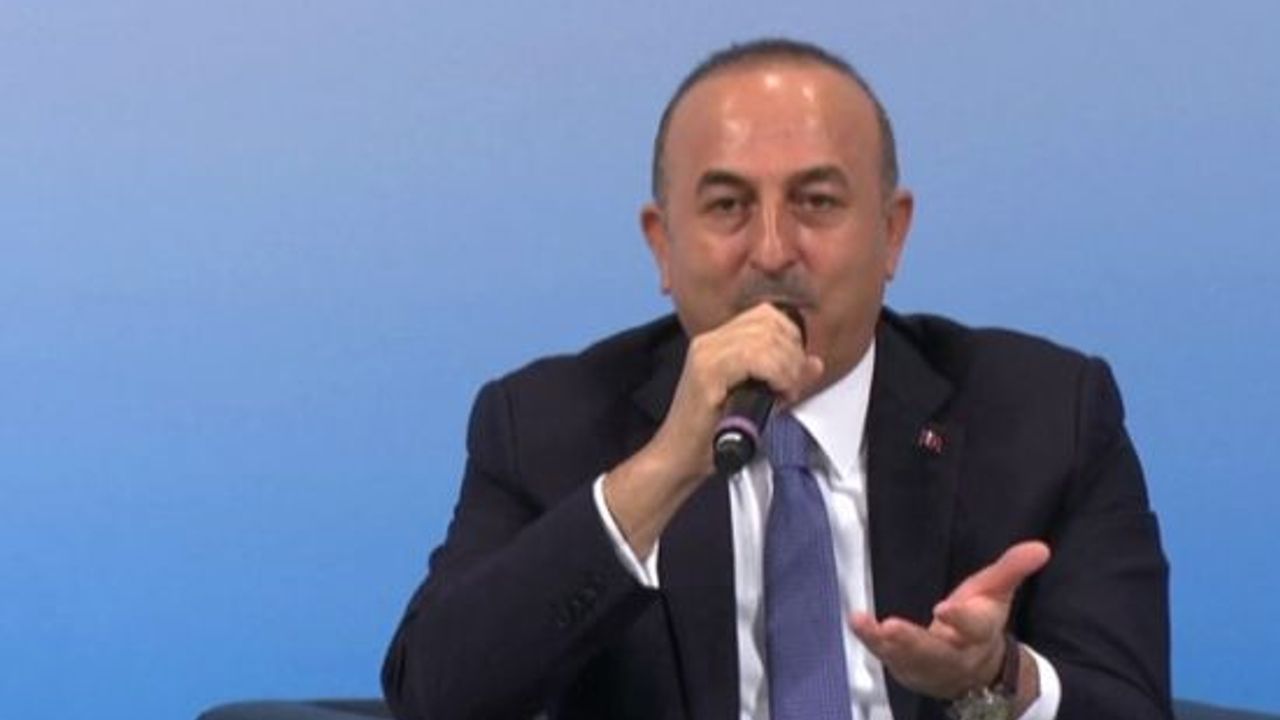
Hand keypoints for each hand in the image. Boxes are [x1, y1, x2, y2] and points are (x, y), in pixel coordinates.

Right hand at [602, 304, 821, 557]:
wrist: (679, 458)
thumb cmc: (712, 434)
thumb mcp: (758, 399)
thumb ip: (785, 377)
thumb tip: (814, 363)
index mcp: (717, 341)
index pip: (766, 315)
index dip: (791, 337)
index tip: (795, 369)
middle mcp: (709, 341)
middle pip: (769, 323)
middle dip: (793, 354)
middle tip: (791, 385)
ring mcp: (706, 355)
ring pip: (765, 338)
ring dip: (787, 367)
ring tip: (784, 393)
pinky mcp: (707, 374)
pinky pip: (755, 358)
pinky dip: (776, 375)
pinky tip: (776, 395)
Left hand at [850, 541, 1049, 700]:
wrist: (976, 672)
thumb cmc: (981, 623)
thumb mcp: (997, 593)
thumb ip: (1012, 569)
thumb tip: (1040, 548)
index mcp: (979, 632)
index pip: (973, 627)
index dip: (961, 619)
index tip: (945, 608)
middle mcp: (954, 653)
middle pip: (935, 651)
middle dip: (914, 641)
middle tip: (891, 627)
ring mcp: (928, 665)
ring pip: (908, 658)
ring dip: (886, 644)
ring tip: (866, 624)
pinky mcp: (906, 667)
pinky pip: (887, 657)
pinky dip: (870, 642)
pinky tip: (857, 623)